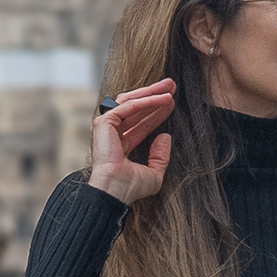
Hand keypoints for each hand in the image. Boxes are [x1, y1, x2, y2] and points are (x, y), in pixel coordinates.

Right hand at [89, 80, 175, 204]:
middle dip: (154, 95)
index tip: (171, 103)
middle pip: (135, 108)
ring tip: (170, 86)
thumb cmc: (129, 187)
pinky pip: (129, 106)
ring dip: (151, 92)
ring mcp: (106, 127)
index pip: (140, 123)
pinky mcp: (104, 122)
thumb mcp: (153, 173)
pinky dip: (147, 101)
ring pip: (131, 101)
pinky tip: (164, 98)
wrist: (116, 190)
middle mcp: (112, 134)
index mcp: (120, 146)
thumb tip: (166, 136)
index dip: (156, 112)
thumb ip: (160, 157)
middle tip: (171, 87)